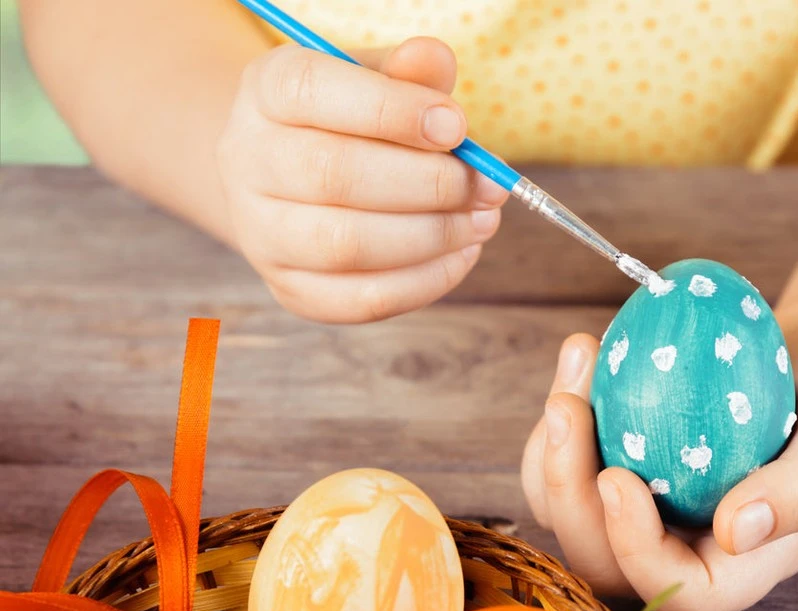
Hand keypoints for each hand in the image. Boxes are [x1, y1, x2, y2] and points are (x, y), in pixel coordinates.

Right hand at [217, 38, 505, 322]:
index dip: (392, 110)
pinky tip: (460, 254)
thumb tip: (435, 60)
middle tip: (486, 186)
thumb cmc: (350, 122)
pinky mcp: (292, 289)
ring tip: (482, 220)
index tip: (457, 126)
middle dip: (428, 184)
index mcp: (266, 90)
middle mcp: (247, 160)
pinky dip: (424, 282)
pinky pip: (361, 300)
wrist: (292, 180)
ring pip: (346, 245)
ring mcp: (262, 233)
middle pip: (333, 175)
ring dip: (432, 236)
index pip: (313, 92)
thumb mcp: (375, 79)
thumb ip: (408, 71)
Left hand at [521, 325, 797, 610]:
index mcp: (746, 565)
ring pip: (571, 515)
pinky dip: (563, 418)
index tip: (617, 475)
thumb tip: (735, 532)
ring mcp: (651, 513)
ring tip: (580, 359)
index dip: (636, 551)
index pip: (682, 594)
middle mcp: (689, 550)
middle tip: (568, 406)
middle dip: (567, 491)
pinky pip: (567, 468)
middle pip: (604, 563)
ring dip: (552, 447)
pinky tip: (584, 358)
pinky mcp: (627, 469)